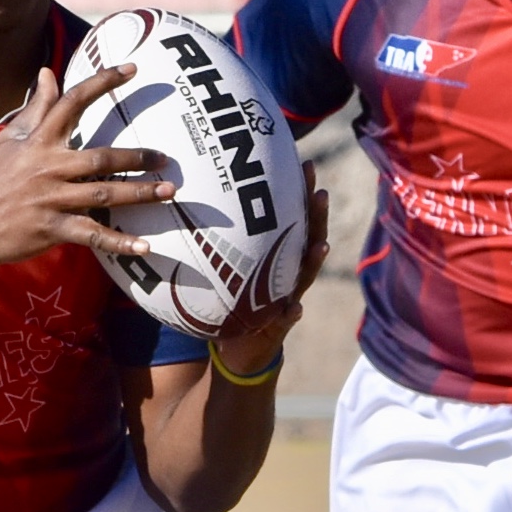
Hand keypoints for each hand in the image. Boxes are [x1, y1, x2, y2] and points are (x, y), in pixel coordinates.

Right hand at [0, 67, 175, 266]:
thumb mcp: (9, 138)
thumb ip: (35, 107)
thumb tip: (48, 72)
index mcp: (39, 140)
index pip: (73, 102)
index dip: (103, 82)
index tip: (132, 69)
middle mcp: (49, 167)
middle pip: (101, 158)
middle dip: (136, 157)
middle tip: (166, 158)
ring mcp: (52, 199)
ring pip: (103, 194)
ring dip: (139, 194)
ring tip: (169, 191)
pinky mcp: (53, 229)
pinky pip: (92, 235)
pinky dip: (119, 243)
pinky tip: (145, 246)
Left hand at [205, 172, 331, 381]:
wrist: (239, 347)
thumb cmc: (230, 300)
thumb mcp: (224, 266)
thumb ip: (216, 240)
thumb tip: (190, 199)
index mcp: (279, 255)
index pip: (295, 217)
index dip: (302, 192)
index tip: (305, 164)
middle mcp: (290, 273)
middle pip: (309, 238)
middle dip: (317, 217)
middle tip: (320, 192)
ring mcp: (289, 298)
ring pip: (306, 275)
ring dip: (314, 259)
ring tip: (321, 244)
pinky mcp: (279, 326)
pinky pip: (286, 319)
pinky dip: (291, 313)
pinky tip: (294, 308)